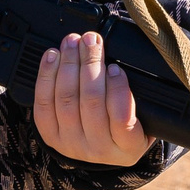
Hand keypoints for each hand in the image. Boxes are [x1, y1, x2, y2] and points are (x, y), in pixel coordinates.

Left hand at [33, 31, 153, 167]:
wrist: (102, 150)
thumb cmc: (126, 127)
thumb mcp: (145, 120)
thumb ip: (137, 96)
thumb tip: (122, 62)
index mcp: (128, 146)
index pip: (122, 119)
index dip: (117, 89)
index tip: (115, 66)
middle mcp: (98, 149)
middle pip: (91, 102)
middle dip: (90, 64)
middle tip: (91, 40)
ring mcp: (71, 143)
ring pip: (66, 100)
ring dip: (68, 64)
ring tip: (72, 42)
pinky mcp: (50, 135)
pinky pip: (43, 103)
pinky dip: (46, 76)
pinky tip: (53, 56)